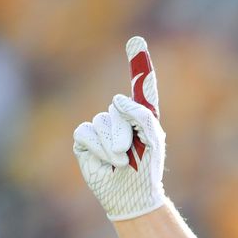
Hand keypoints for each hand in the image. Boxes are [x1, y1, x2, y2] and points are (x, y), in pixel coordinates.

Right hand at [73, 36, 165, 220]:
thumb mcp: (153, 140)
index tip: (136, 42)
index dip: (138, 65)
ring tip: (121, 160)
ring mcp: (101, 128)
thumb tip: (117, 99)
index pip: (140, 87)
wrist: (131, 195)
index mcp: (142, 117)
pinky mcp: (84, 140)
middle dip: (125, 130)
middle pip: (118, 107)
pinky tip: (106, 161)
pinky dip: (98, 148)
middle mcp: (120, 119)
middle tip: (132, 151)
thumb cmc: (147, 170)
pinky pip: (86, 132)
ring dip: (113, 144)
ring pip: (101, 122)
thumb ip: (143, 115)